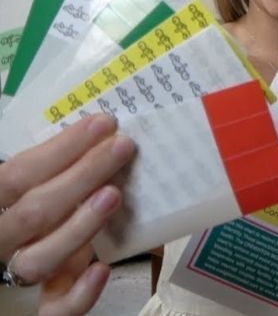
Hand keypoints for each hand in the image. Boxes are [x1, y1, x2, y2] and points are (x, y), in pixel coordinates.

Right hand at [0, 114, 135, 313]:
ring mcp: (22, 275)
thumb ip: (61, 166)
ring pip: (39, 260)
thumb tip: (105, 134)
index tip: (104, 124)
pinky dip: (77, 296)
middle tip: (122, 147)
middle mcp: (4, 239)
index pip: (19, 173)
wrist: (27, 257)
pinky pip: (53, 312)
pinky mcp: (43, 305)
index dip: (62, 147)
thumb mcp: (43, 183)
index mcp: (0, 203)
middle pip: (35, 210)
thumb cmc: (42, 206)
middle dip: (83, 174)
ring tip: (113, 195)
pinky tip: (101, 269)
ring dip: (79, 225)